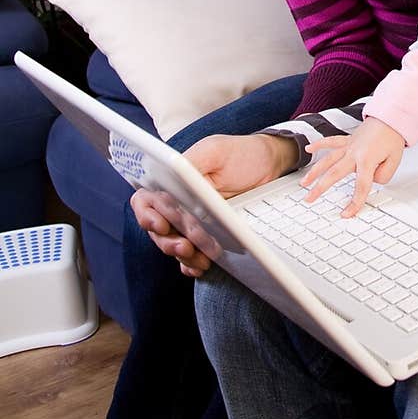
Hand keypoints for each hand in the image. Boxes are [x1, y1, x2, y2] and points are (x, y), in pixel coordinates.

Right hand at [131, 131, 300, 276]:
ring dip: (182, 256)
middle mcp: (178, 204)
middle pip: (157, 230)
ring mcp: (192, 223)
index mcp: (173, 181)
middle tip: (185, 246)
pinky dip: (192, 265)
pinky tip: (200, 267)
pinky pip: (192, 257)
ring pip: (174, 246)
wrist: (271, 167)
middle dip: (166, 242)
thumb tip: (172, 178)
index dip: (146, 215)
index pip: (145, 201)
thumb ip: (192, 162)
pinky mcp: (209, 237)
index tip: (161, 224)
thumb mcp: (216, 150)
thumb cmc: (241, 154)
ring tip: (199, 258)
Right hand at [300, 118, 404, 215]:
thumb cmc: (393, 136)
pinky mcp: (347, 140)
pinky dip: (319, 144)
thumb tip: (372, 181)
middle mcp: (354, 153)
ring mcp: (349, 146)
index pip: (361, 186)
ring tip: (304, 183)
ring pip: (327, 159)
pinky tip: (308, 149)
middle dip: (320, 188)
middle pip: (334, 173)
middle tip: (309, 199)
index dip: (354, 202)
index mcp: (367, 160)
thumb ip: (384, 175)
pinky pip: (330, 141)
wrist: (391, 117)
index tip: (346, 213)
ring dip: (314, 171)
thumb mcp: (395, 160)